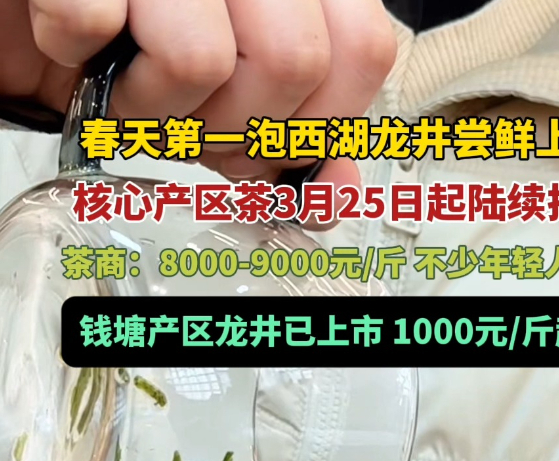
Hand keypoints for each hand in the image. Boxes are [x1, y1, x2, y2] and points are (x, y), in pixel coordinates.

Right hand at [1, 0, 395, 189]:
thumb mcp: (232, 108)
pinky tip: (83, 48)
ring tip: (133, 83)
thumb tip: (340, 189)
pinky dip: (79, 58)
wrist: (46, 27)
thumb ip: (294, 144)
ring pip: (202, 57)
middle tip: (194, 115)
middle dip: (237, 126)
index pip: (361, 51)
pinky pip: (93, 21)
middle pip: (292, 64)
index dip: (316, 119)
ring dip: (155, 106)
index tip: (273, 135)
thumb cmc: (144, 56)